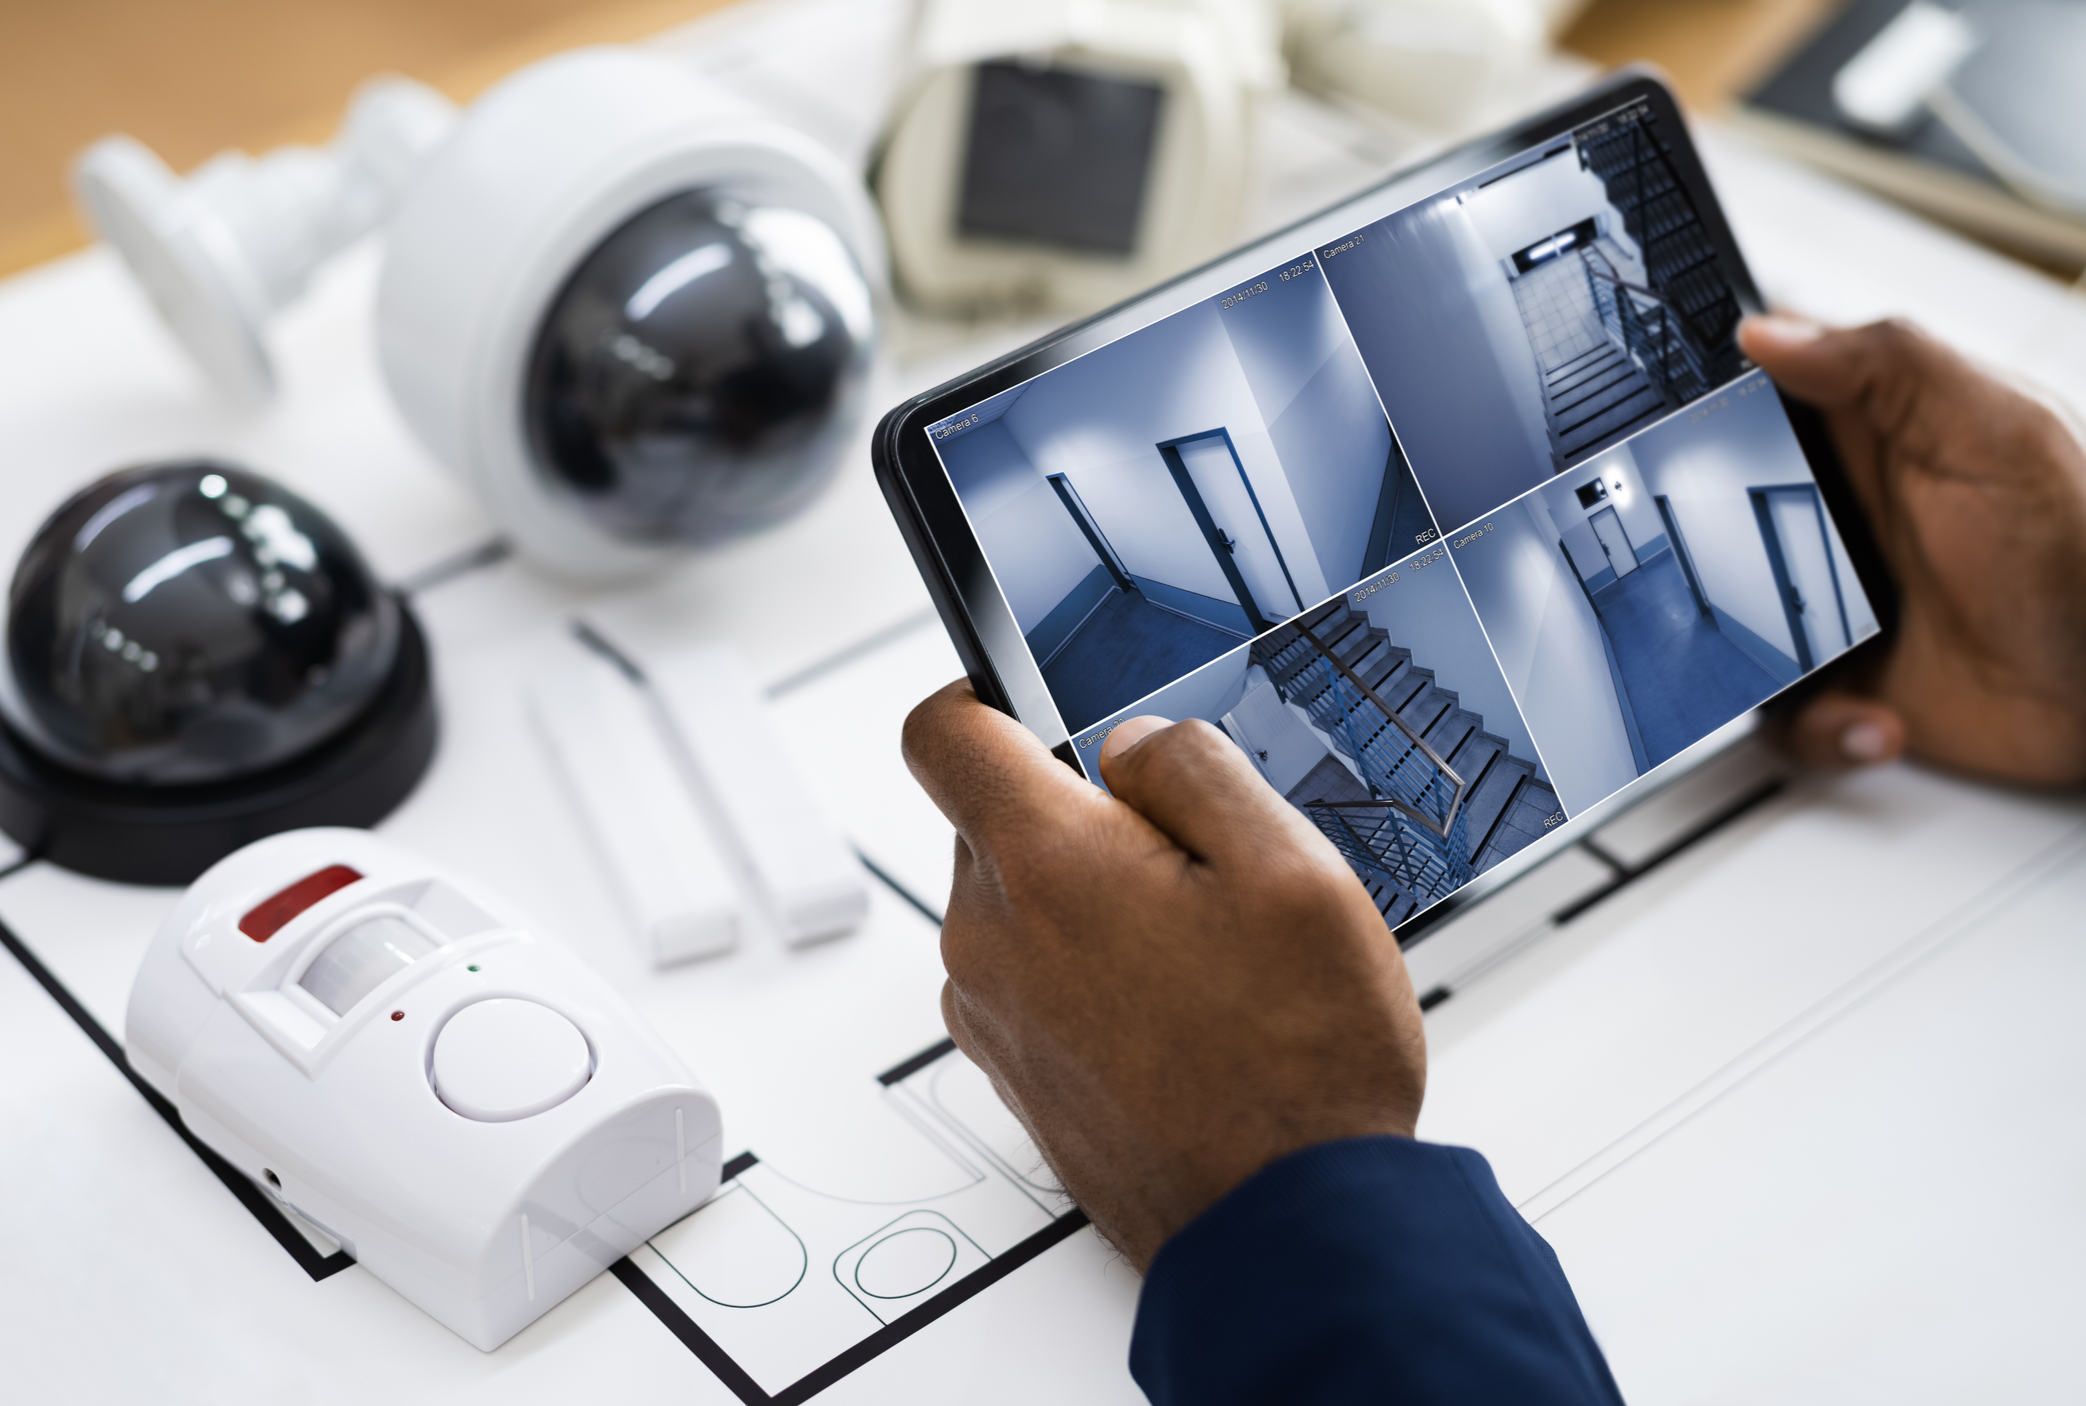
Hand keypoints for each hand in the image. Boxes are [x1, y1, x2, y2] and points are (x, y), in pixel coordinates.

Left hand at [902, 683, 1425, 1269]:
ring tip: (1201, 950)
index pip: (939, 732)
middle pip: (993, 821)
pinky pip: (1031, 977)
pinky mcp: (1016, 1072)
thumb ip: (1195, 769)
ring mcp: (994, 1015)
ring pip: (1018, 903)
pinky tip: (1181, 1007)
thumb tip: (1131, 744)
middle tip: (1190, 860)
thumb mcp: (1290, 869)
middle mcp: (989, 939)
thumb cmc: (1296, 1067)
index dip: (982, 693)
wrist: (1284, 1230)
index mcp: (1044, 866)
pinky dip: (1087, 970)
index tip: (1033, 702)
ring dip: (1089, 899)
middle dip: (1079, 813)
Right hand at [1740, 315, 2085, 785]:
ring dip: (1760, 666)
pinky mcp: (1846, 683)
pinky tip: (1874, 717)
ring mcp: (1834, 604)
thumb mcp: (1995, 432)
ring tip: (1821, 669)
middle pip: (1711, 525)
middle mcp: (1840, 520)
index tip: (1676, 442)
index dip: (1702, 414)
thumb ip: (1888, 366)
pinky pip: (1784, 715)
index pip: (1754, 403)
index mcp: (1869, 440)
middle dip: (1702, 565)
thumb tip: (1769, 332)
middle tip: (1735, 583)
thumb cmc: (2084, 548)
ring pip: (1730, 629)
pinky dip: (1820, 729)